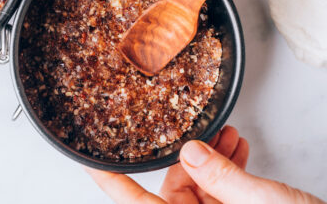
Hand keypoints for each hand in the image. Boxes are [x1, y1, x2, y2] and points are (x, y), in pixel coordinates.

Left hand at [86, 125, 323, 202]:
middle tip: (201, 133)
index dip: (111, 182)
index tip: (90, 163)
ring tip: (227, 137)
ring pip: (200, 189)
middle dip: (188, 157)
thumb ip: (221, 178)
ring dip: (213, 160)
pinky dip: (228, 172)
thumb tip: (189, 152)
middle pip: (173, 190)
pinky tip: (237, 151)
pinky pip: (220, 194)